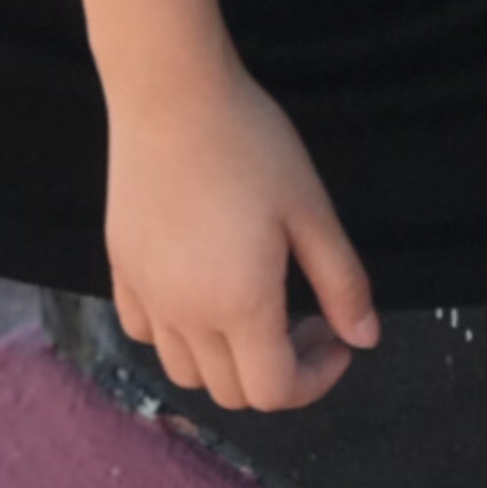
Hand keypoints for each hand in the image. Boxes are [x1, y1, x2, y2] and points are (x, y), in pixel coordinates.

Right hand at [103, 51, 378, 412]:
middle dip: (279, 371)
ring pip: (186, 371)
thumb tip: (365, 338)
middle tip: (308, 316)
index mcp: (239, 305)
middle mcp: (185, 315)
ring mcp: (146, 295)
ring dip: (229, 360)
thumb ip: (342, 283)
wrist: (171, 94)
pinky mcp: (121, 270)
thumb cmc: (251, 144)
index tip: (337, 334)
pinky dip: (179, 334)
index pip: (275, 392)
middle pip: (232, 392)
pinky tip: (204, 289)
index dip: (317, 378)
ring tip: (258, 307)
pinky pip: (147, 332)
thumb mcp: (312, 211)